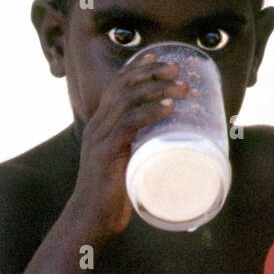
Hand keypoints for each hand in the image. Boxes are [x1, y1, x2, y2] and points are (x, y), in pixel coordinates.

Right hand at [67, 51, 189, 240]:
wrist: (91, 218)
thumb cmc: (112, 194)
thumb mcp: (126, 162)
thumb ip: (140, 148)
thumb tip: (172, 142)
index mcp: (100, 124)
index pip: (116, 85)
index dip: (136, 67)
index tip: (159, 55)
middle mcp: (97, 126)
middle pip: (122, 86)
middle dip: (150, 72)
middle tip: (176, 69)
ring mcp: (100, 139)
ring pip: (127, 101)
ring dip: (157, 90)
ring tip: (182, 88)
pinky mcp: (106, 154)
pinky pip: (128, 125)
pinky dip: (149, 113)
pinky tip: (167, 108)